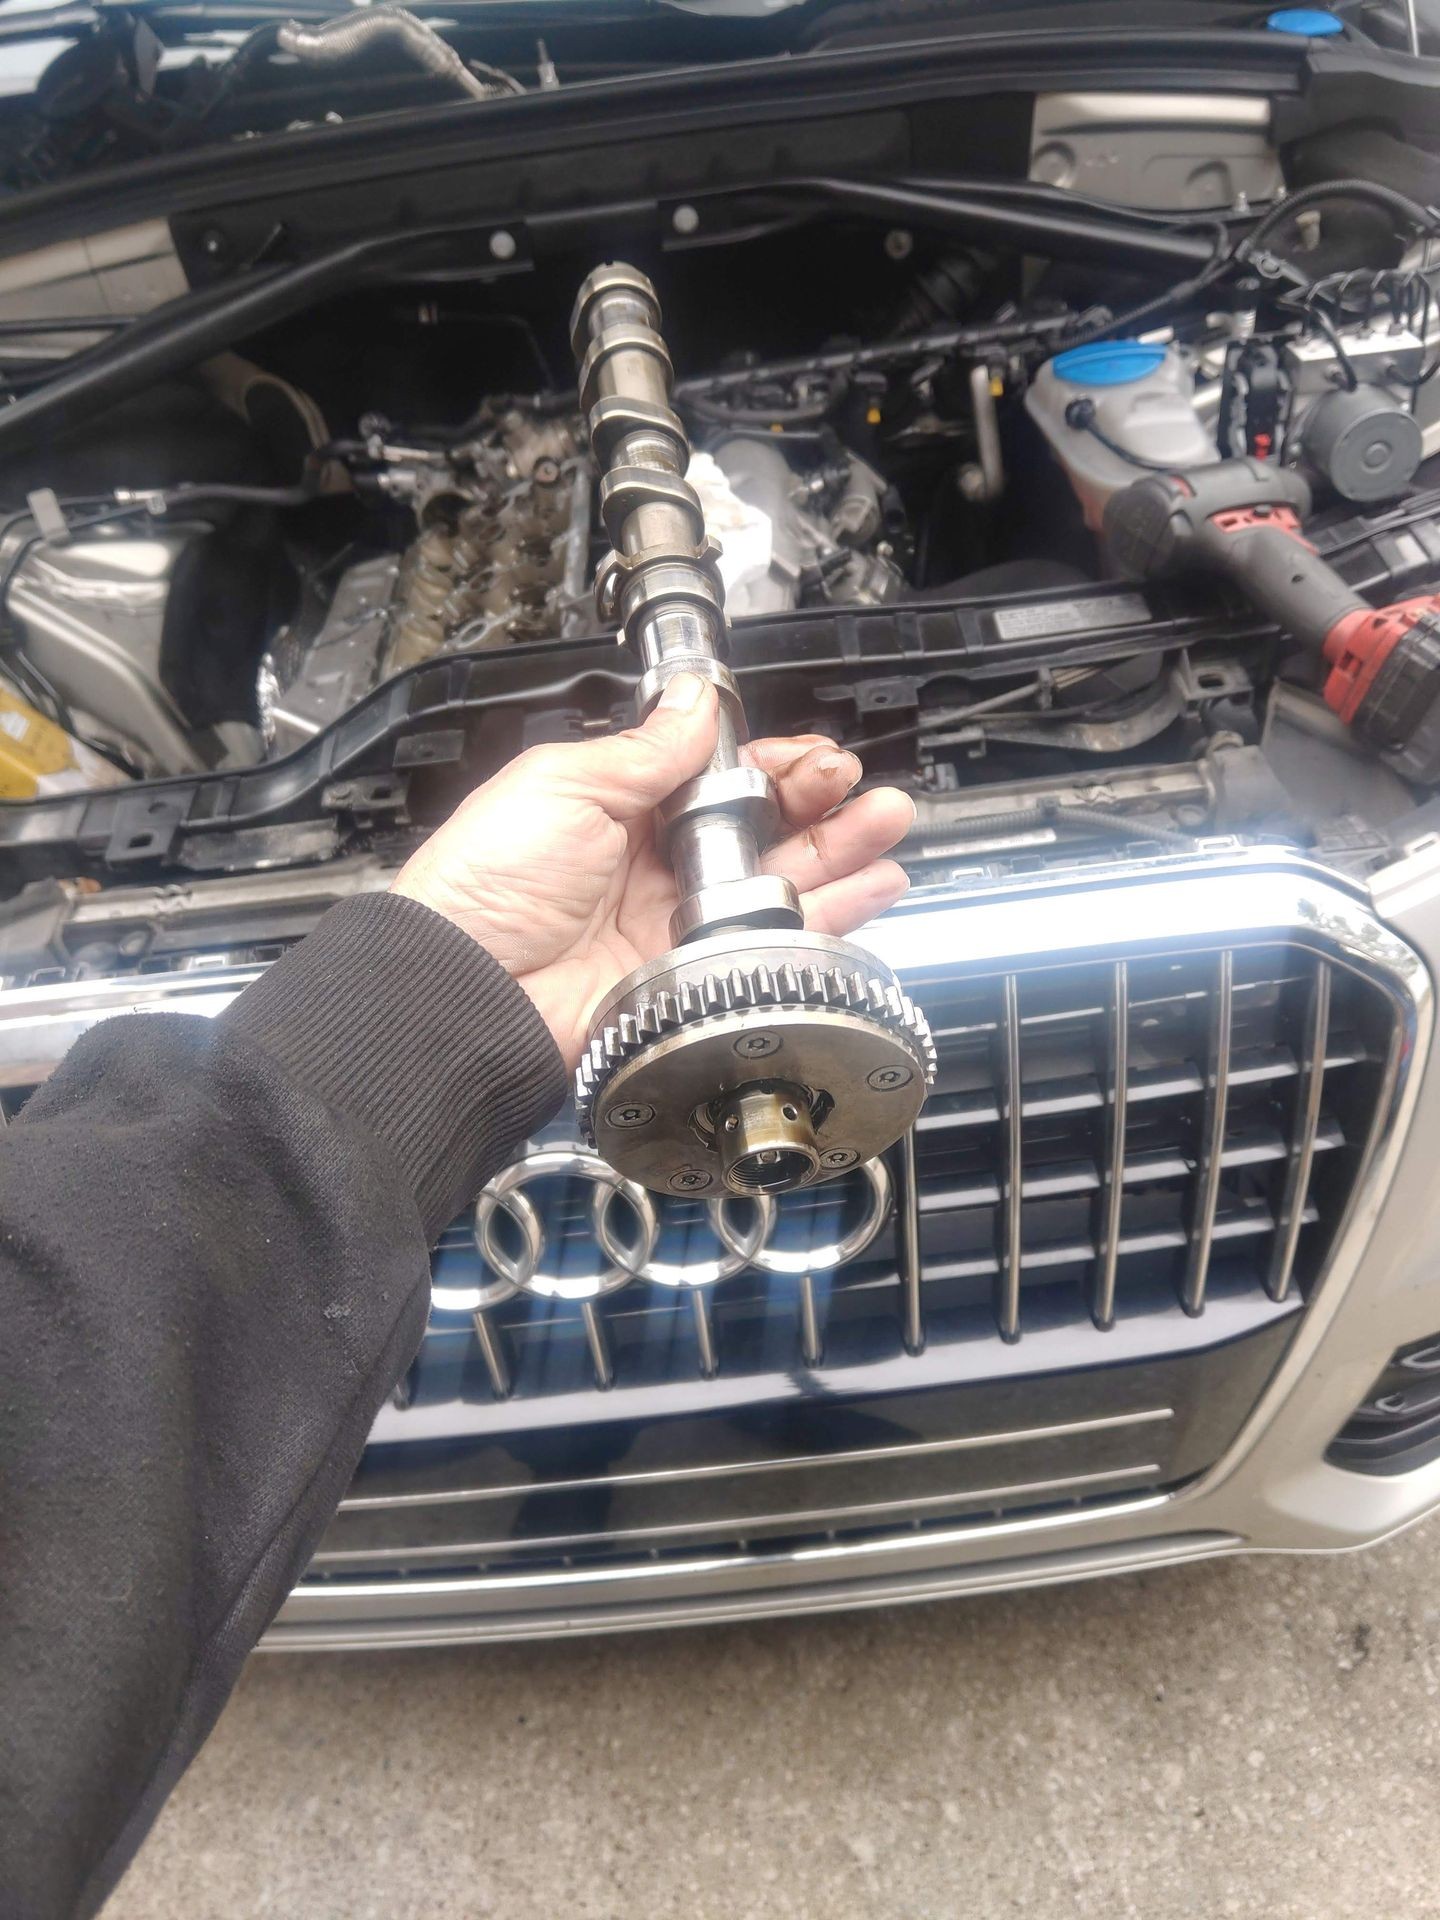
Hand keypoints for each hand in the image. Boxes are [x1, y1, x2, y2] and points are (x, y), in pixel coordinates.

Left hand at [391, 673, 914, 1068]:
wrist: (469, 984)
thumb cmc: (487, 881)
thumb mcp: (566, 782)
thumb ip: (646, 749)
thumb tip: (696, 702)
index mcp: (619, 807)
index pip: (717, 776)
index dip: (769, 762)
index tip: (809, 754)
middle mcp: (654, 864)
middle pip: (759, 826)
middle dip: (817, 799)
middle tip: (854, 782)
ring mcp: (676, 921)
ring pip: (779, 880)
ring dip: (840, 849)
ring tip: (885, 820)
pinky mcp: (691, 973)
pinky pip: (771, 940)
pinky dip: (829, 916)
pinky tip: (869, 887)